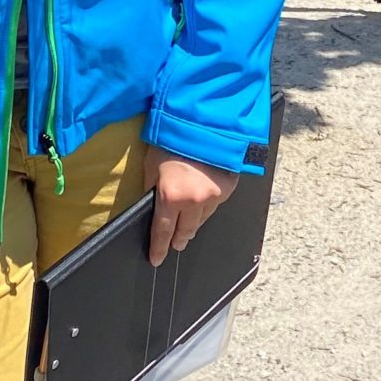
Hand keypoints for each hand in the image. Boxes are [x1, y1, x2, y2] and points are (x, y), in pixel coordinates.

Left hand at [143, 148, 239, 264]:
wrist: (206, 122)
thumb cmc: (173, 139)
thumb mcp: (152, 165)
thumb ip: (152, 189)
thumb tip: (154, 206)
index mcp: (171, 197)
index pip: (163, 231)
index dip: (159, 248)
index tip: (157, 259)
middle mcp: (194, 201)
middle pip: (186, 231)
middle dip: (179, 239)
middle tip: (175, 244)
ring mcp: (214, 196)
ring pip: (202, 220)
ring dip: (194, 223)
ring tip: (188, 227)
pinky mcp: (228, 188)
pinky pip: (215, 205)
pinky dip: (207, 207)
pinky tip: (203, 204)